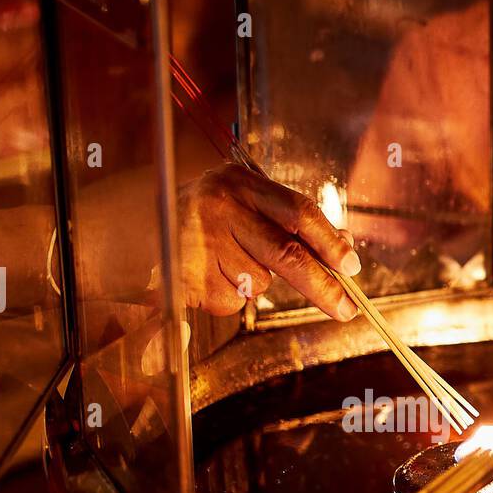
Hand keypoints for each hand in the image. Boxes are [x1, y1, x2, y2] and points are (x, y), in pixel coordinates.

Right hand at [175, 163, 360, 318]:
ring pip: (257, 283)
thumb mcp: (247, 202)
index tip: (352, 268)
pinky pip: (230, 301)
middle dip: (321, 287)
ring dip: (254, 284)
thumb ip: (292, 222)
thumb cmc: (209, 215)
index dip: (330, 242)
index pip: (299, 212)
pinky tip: (208, 276)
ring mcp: (200, 241)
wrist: (140, 224)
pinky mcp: (184, 274)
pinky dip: (230, 298)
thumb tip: (344, 247)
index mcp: (242, 183)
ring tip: (225, 262)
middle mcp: (220, 207)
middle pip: (285, 255)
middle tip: (346, 310)